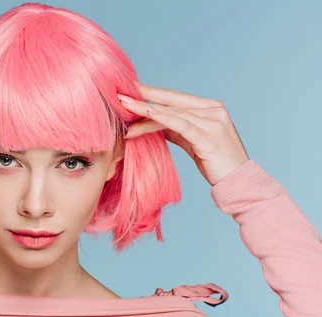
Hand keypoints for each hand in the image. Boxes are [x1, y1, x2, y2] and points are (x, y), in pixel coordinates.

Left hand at [118, 83, 249, 186]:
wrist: (239, 182)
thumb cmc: (216, 164)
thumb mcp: (194, 142)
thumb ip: (177, 130)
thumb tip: (154, 122)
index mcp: (211, 108)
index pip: (175, 98)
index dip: (152, 94)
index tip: (130, 90)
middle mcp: (213, 110)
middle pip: (171, 101)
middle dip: (144, 96)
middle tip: (119, 93)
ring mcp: (212, 121)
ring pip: (172, 112)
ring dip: (145, 110)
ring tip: (123, 107)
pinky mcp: (208, 136)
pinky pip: (179, 124)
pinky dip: (160, 118)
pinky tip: (145, 113)